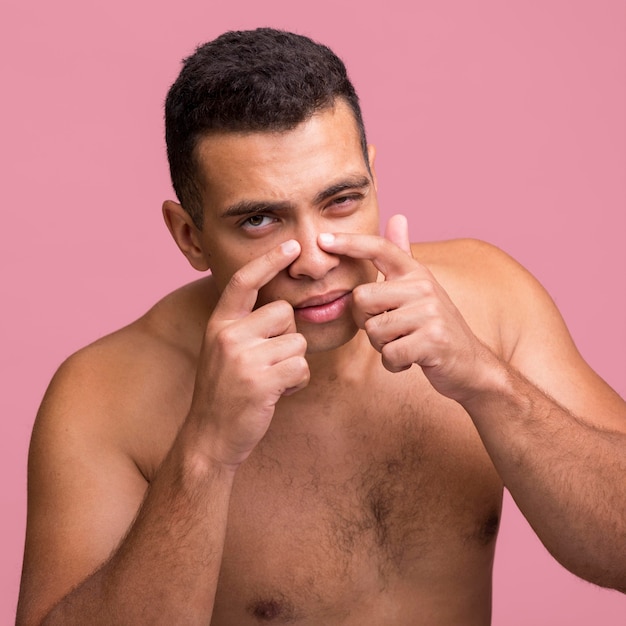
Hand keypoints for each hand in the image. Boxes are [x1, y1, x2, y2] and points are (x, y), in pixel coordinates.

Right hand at [190, 240, 309, 467]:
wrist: (209, 437)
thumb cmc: (225, 392)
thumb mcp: (224, 351)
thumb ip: (246, 327)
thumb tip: (283, 309)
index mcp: (220, 323)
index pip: (245, 282)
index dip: (269, 261)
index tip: (292, 246)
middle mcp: (228, 334)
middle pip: (285, 313)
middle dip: (288, 337)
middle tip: (269, 362)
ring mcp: (242, 358)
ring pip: (297, 342)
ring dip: (293, 364)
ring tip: (270, 380)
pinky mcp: (260, 381)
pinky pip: (300, 368)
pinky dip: (297, 382)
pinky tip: (277, 393)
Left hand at [318, 215, 495, 402]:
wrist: (469, 364)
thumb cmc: (434, 327)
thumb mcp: (421, 289)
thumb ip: (404, 257)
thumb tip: (398, 216)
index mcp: (416, 273)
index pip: (379, 248)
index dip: (350, 242)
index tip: (322, 240)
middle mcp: (423, 286)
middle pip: (361, 299)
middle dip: (367, 322)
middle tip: (391, 331)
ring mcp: (430, 312)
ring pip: (373, 330)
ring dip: (382, 346)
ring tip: (404, 344)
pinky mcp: (433, 340)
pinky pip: (389, 354)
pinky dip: (394, 363)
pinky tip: (410, 360)